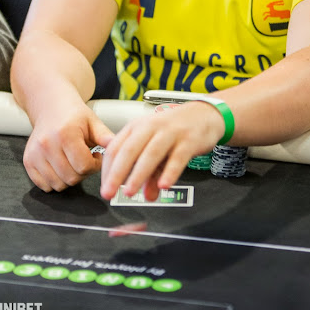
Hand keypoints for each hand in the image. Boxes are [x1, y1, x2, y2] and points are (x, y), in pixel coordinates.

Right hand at [23, 95, 112, 191]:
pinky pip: (44, 185)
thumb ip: (106, 136)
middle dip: (83, 173)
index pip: (83, 166)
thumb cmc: (74, 115)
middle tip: (85, 159)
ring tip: (73, 162)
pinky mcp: (28, 161)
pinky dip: (54, 181)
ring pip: (58, 184)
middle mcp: (47, 144)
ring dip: (69, 178)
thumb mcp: (93, 122)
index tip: (96, 156)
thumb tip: (118, 148)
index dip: (95, 165)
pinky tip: (61, 166)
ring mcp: (35, 154)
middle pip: (71, 177)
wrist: (51, 106)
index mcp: (65, 134)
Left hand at [100, 101, 224, 201]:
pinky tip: (163, 186)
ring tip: (129, 192)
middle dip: (117, 173)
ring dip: (138, 174)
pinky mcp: (189, 140)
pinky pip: (177, 158)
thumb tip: (147, 196)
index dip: (108, 169)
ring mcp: (170, 133)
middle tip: (109, 193)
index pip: (116, 147)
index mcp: (138, 126)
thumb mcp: (158, 147)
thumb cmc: (176, 129)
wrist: (205, 114)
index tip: (104, 187)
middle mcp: (151, 127)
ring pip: (151, 153)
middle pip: (130, 150)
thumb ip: (151, 172)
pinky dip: (169, 172)